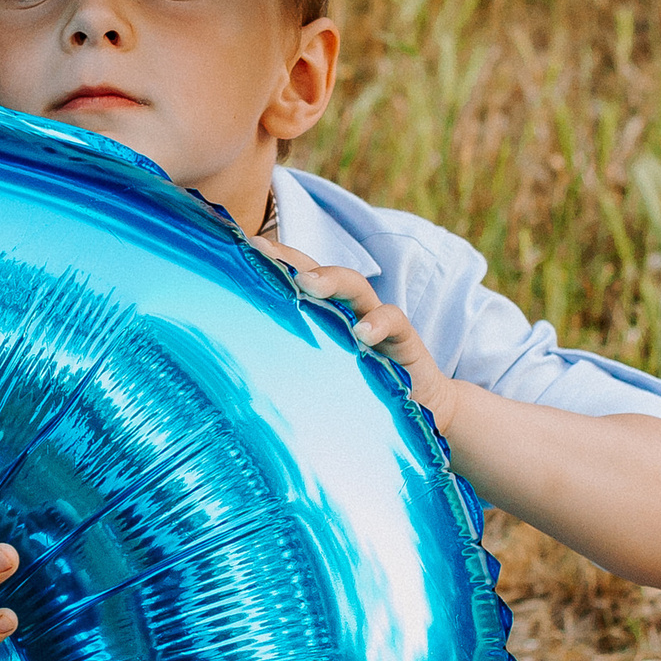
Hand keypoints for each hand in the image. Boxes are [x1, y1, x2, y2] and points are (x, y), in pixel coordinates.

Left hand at [256, 237, 459, 431]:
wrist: (422, 408)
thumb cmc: (362, 392)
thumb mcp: (323, 376)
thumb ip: (294, 365)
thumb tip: (238, 375)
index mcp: (324, 315)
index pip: (295, 279)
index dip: (270, 263)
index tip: (238, 251)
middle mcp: (348, 310)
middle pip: (318, 272)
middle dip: (290, 258)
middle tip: (260, 251)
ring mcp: (376, 320)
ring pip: (354, 287)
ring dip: (330, 279)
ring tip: (307, 283)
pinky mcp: (404, 339)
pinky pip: (393, 321)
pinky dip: (377, 322)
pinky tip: (362, 332)